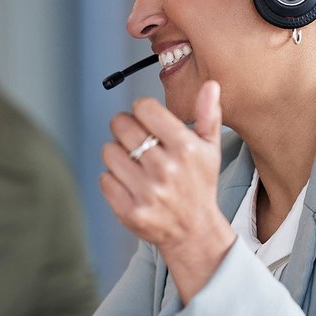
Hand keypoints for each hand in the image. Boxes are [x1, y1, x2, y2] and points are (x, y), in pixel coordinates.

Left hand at [99, 80, 235, 300]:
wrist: (194, 231)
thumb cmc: (199, 184)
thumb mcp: (211, 149)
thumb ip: (208, 115)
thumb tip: (210, 85)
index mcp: (185, 147)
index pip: (144, 108)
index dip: (141, 110)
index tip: (146, 119)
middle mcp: (166, 168)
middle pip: (121, 126)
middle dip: (124, 127)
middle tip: (133, 138)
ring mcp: (147, 192)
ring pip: (109, 151)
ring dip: (116, 153)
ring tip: (132, 162)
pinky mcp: (130, 211)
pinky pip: (104, 179)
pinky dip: (112, 178)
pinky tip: (129, 183)